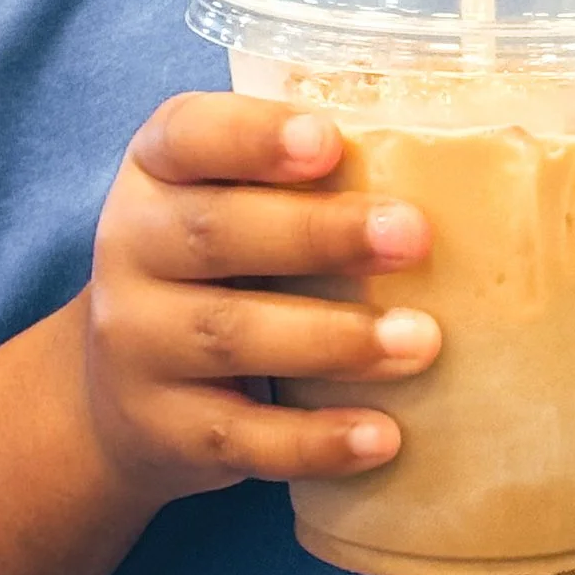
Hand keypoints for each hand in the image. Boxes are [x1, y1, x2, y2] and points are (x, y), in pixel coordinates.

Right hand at [82, 92, 438, 504]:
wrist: (120, 394)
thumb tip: (454, 164)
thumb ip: (299, 178)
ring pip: (232, 336)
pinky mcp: (162, 429)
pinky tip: (382, 436)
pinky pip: (241, 437)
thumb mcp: (228, 202)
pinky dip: (315, 440)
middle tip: (413, 236)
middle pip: (218, 232)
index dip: (255, 136)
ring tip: (422, 340)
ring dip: (334, 340)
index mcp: (156, 170)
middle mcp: (130, 246)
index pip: (188, 134)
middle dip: (320, 234)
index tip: (329, 140)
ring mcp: (138, 343)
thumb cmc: (214, 270)